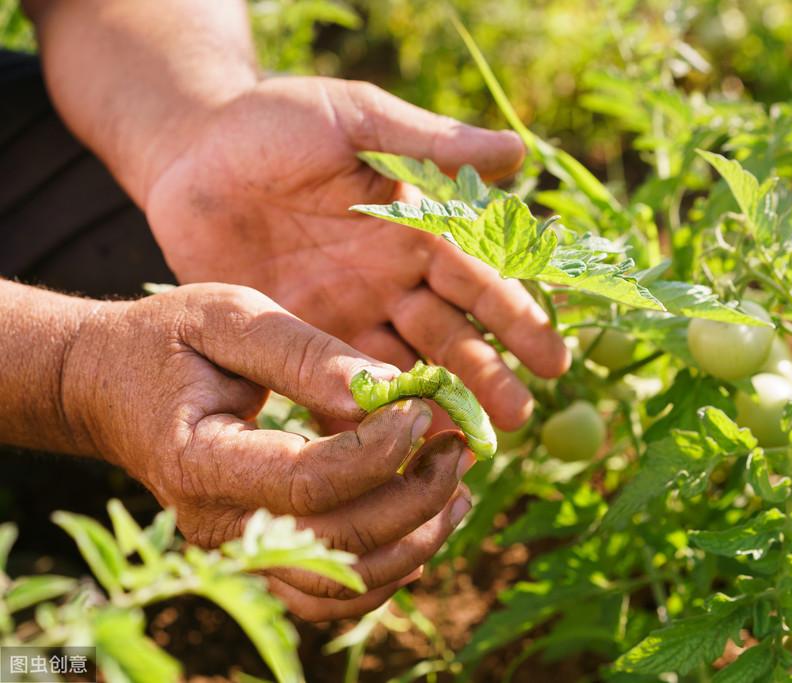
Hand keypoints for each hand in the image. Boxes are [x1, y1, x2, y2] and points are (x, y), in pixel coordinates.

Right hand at [63, 283, 474, 619]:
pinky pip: (332, 591)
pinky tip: (427, 521)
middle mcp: (219, 524)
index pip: (306, 482)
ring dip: (418, 541)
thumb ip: (302, 353)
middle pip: (338, 543)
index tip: (421, 408)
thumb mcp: (227, 319)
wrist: (110, 387)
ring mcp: (241, 550)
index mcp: (201, 461)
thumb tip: (383, 389)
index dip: (378, 452)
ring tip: (459, 486)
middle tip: (457, 445)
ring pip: (345, 582)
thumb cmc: (167, 343)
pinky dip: (390, 568)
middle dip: (417, 497)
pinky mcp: (263, 554)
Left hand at [143, 78, 570, 430]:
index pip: (478, 279)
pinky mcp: (297, 340)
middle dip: (487, 376)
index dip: (517, 318)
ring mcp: (346, 315)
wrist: (188, 151)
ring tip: (467, 447)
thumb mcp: (355, 118)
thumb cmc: (276, 121)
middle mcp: (391, 280)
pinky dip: (363, 420)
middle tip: (518, 418)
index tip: (553, 359)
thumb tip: (520, 151)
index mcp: (414, 229)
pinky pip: (337, 388)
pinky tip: (385, 453)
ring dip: (436, 406)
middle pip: (450, 336)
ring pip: (404, 369)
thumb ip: (428, 141)